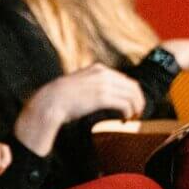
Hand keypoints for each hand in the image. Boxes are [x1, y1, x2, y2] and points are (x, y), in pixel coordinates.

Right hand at [16, 65, 145, 154]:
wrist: (50, 101)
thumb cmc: (61, 97)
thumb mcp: (79, 83)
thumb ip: (92, 84)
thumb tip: (103, 95)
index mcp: (98, 69)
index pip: (125, 79)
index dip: (132, 93)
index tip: (131, 104)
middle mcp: (103, 74)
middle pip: (132, 86)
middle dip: (138, 100)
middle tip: (137, 113)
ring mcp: (103, 85)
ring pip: (131, 95)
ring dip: (136, 108)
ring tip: (132, 118)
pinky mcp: (102, 97)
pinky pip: (125, 104)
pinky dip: (129, 113)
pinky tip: (124, 119)